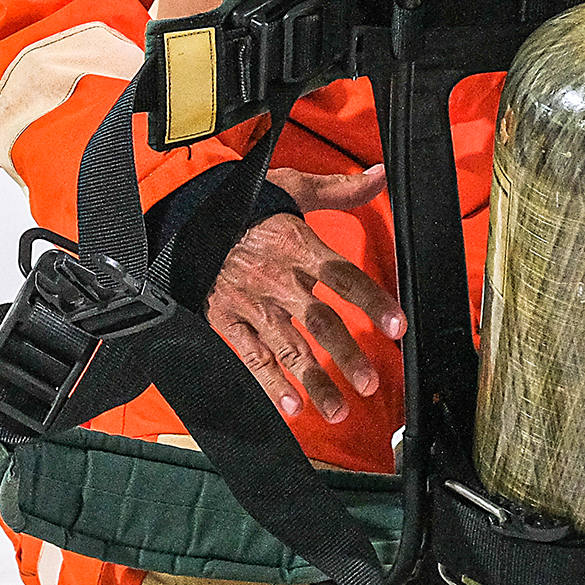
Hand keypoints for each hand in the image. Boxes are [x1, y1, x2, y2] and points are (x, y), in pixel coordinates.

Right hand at [205, 167, 405, 423]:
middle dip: (345, 355)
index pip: (342, 276)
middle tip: (370, 383)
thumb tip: (381, 174)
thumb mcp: (292, 186)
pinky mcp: (226, 318)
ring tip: (339, 411)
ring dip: (313, 380)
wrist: (186, 216)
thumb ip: (340, 189)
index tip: (397, 326)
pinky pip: (250, 354)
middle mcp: (276, 277)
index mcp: (296, 244)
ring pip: (287, 346)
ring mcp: (250, 302)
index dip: (372, 301)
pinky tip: (291, 407)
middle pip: (318, 321)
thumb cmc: (247, 204)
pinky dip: (270, 382)